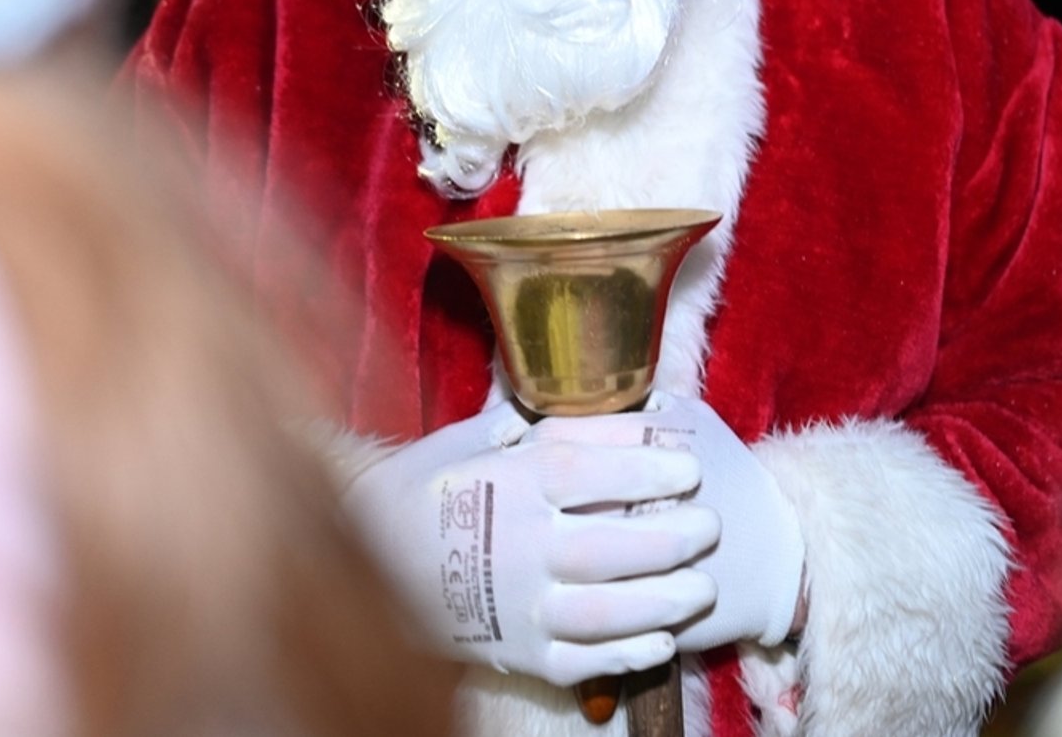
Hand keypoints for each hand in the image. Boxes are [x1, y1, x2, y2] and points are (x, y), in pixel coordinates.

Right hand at [341, 402, 720, 686]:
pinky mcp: (513, 651)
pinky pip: (579, 660)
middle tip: (709, 527)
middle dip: (673, 538)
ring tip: (700, 588)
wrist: (352, 557)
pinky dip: (624, 656)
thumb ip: (529, 426)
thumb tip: (587, 403)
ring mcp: (516, 606)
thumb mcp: (465, 441)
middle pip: (613, 546)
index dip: (647, 469)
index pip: (591, 473)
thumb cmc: (417, 489)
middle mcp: (519, 547)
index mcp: (510, 485)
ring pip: (605, 611)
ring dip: (663, 600)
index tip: (689, 469)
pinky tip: (661, 642)